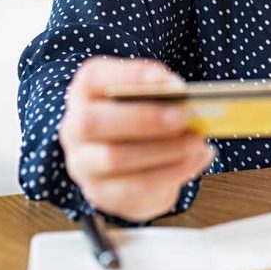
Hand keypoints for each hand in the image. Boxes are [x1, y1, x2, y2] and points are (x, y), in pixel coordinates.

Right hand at [59, 56, 214, 222]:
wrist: (134, 161)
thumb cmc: (143, 113)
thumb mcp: (148, 93)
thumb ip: (161, 89)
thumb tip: (181, 94)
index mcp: (86, 90)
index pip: (94, 78)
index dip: (131, 76)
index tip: (170, 82)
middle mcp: (74, 126)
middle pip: (94, 122)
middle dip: (144, 118)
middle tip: (185, 116)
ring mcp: (82, 164)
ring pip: (114, 158)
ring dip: (163, 149)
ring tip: (197, 142)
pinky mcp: (101, 193)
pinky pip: (132, 188)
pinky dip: (170, 173)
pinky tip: (196, 159)